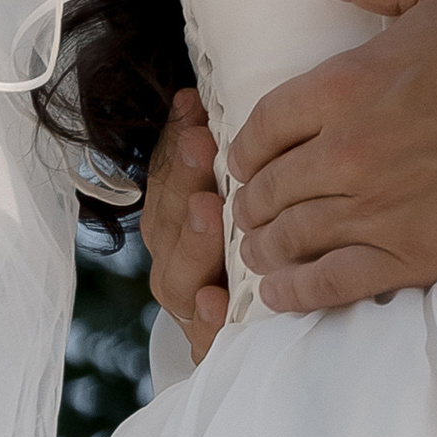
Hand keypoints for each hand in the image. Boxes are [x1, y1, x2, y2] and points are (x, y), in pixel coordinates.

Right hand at [140, 85, 229, 357]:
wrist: (255, 317)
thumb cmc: (269, 226)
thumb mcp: (248, 188)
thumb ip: (212, 148)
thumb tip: (196, 96)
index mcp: (180, 217)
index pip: (167, 176)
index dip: (174, 140)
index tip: (192, 107)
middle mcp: (178, 257)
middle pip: (169, 220)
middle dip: (182, 179)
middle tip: (200, 145)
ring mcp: (190, 299)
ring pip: (177, 273)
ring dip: (192, 239)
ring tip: (208, 209)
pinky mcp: (210, 340)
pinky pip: (201, 335)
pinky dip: (206, 319)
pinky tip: (215, 299)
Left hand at [224, 0, 436, 308]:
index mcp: (343, 85)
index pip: (262, 127)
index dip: (246, 150)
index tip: (248, 162)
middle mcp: (347, 153)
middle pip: (270, 189)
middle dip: (254, 202)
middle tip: (255, 210)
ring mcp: (378, 210)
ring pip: (291, 238)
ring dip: (265, 246)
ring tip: (262, 250)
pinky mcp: (414, 256)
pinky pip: (334, 284)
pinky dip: (298, 293)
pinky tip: (281, 294)